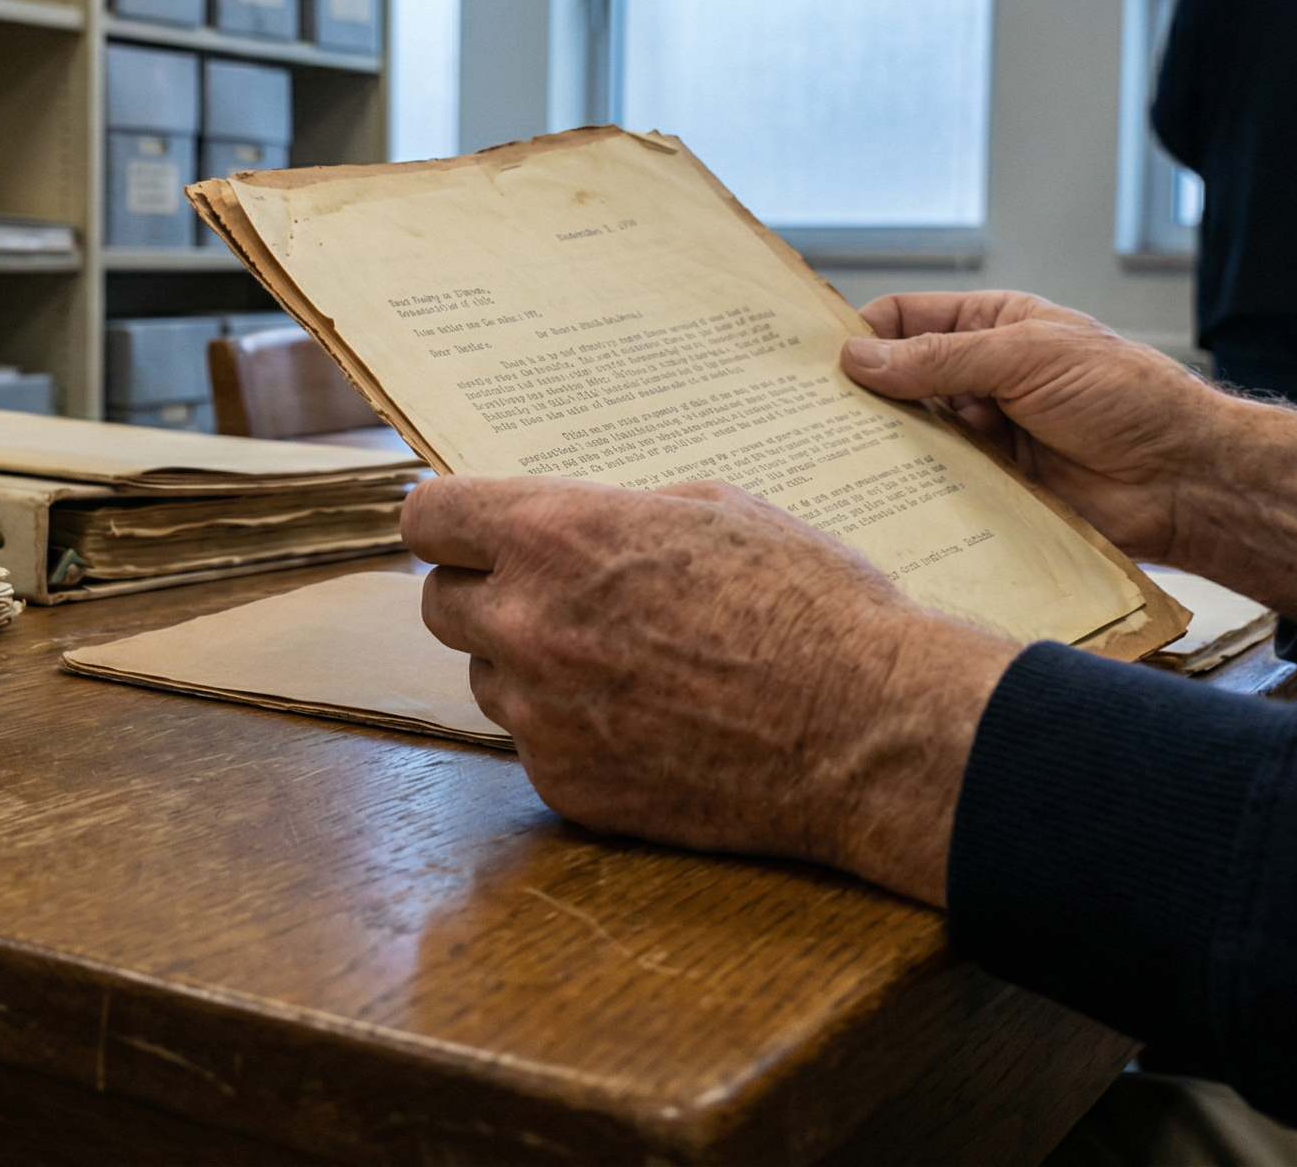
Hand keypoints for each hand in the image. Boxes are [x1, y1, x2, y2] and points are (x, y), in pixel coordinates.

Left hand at [404, 474, 1019, 905]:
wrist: (866, 729)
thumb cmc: (809, 605)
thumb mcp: (713, 510)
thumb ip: (611, 516)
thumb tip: (567, 529)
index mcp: (555, 536)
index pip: (429, 517)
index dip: (450, 523)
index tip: (465, 533)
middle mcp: (526, 624)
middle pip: (439, 604)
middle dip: (485, 595)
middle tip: (550, 600)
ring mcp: (539, 715)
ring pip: (487, 680)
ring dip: (527, 669)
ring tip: (620, 666)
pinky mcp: (565, 785)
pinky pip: (535, 747)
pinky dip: (572, 733)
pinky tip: (645, 724)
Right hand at [840, 291, 1296, 618]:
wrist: (1184, 480)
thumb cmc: (1126, 398)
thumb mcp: (1028, 356)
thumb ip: (941, 357)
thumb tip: (859, 356)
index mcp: (992, 329)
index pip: (904, 320)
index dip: (859, 333)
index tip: (813, 359)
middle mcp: (980, 381)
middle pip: (897, 382)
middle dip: (858, 395)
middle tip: (805, 414)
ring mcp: (983, 438)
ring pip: (910, 437)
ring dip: (882, 446)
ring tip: (831, 458)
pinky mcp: (990, 491)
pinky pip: (935, 488)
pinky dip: (909, 491)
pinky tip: (876, 497)